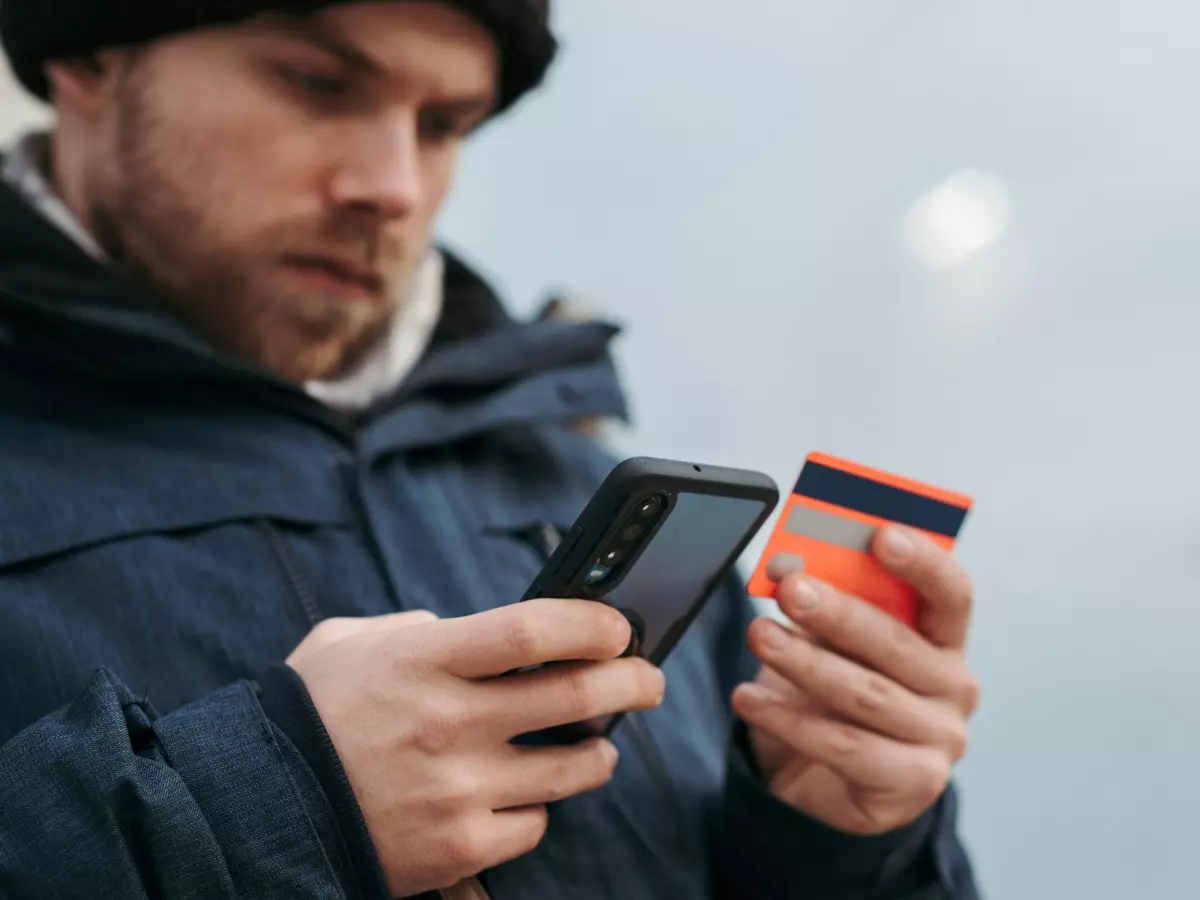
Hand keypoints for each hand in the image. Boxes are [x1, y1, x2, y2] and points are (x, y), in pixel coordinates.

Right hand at [286, 600, 664, 896]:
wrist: (258, 809)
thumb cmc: (308, 716)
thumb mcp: (352, 643)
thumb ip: (419, 625)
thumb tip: (476, 630)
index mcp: (423, 661)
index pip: (532, 630)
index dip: (591, 624)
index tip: (618, 626)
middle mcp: (448, 723)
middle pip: (576, 695)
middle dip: (632, 682)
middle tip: (649, 679)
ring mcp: (457, 790)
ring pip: (573, 769)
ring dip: (601, 752)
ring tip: (601, 745)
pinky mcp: (458, 847)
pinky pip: (533, 826)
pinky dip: (539, 810)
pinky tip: (526, 797)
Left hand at [731, 525, 979, 834]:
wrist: (820, 778)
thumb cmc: (831, 691)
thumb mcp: (830, 642)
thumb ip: (824, 602)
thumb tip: (789, 563)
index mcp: (944, 638)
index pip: (951, 593)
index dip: (922, 562)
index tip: (881, 535)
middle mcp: (954, 687)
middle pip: (898, 643)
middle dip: (839, 613)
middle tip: (790, 590)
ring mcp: (940, 739)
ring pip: (866, 695)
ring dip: (805, 662)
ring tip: (759, 636)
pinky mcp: (912, 783)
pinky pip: (846, 747)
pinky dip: (790, 721)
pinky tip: (748, 699)